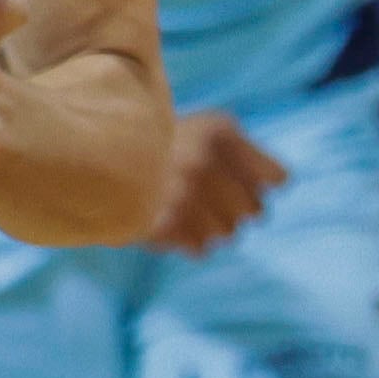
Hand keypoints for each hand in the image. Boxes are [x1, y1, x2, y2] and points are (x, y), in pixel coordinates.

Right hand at [149, 111, 286, 257]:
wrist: (96, 159)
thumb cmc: (164, 145)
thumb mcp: (210, 129)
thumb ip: (248, 153)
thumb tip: (282, 183)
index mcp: (220, 134)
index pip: (277, 179)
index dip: (261, 182)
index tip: (241, 180)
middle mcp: (205, 163)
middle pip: (256, 211)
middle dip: (234, 207)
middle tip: (206, 196)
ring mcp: (183, 196)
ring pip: (229, 233)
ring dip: (211, 226)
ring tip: (186, 209)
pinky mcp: (164, 226)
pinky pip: (200, 248)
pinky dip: (188, 241)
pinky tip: (171, 222)